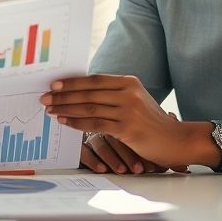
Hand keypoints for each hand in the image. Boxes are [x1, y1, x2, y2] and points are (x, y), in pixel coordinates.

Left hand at [41, 74, 203, 171]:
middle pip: (88, 92)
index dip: (71, 82)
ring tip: (49, 110)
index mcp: (129, 82)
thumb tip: (81, 92)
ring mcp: (128, 110)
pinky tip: (63, 121)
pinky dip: (76, 122)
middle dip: (63, 95)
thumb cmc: (152, 122)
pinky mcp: (127, 128)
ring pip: (89, 107)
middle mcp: (128, 92)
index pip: (94, 79)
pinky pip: (95, 124)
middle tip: (44, 97)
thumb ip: (113, 94)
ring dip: (66, 108)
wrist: (177, 140)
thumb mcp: (135, 100)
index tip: (53, 84)